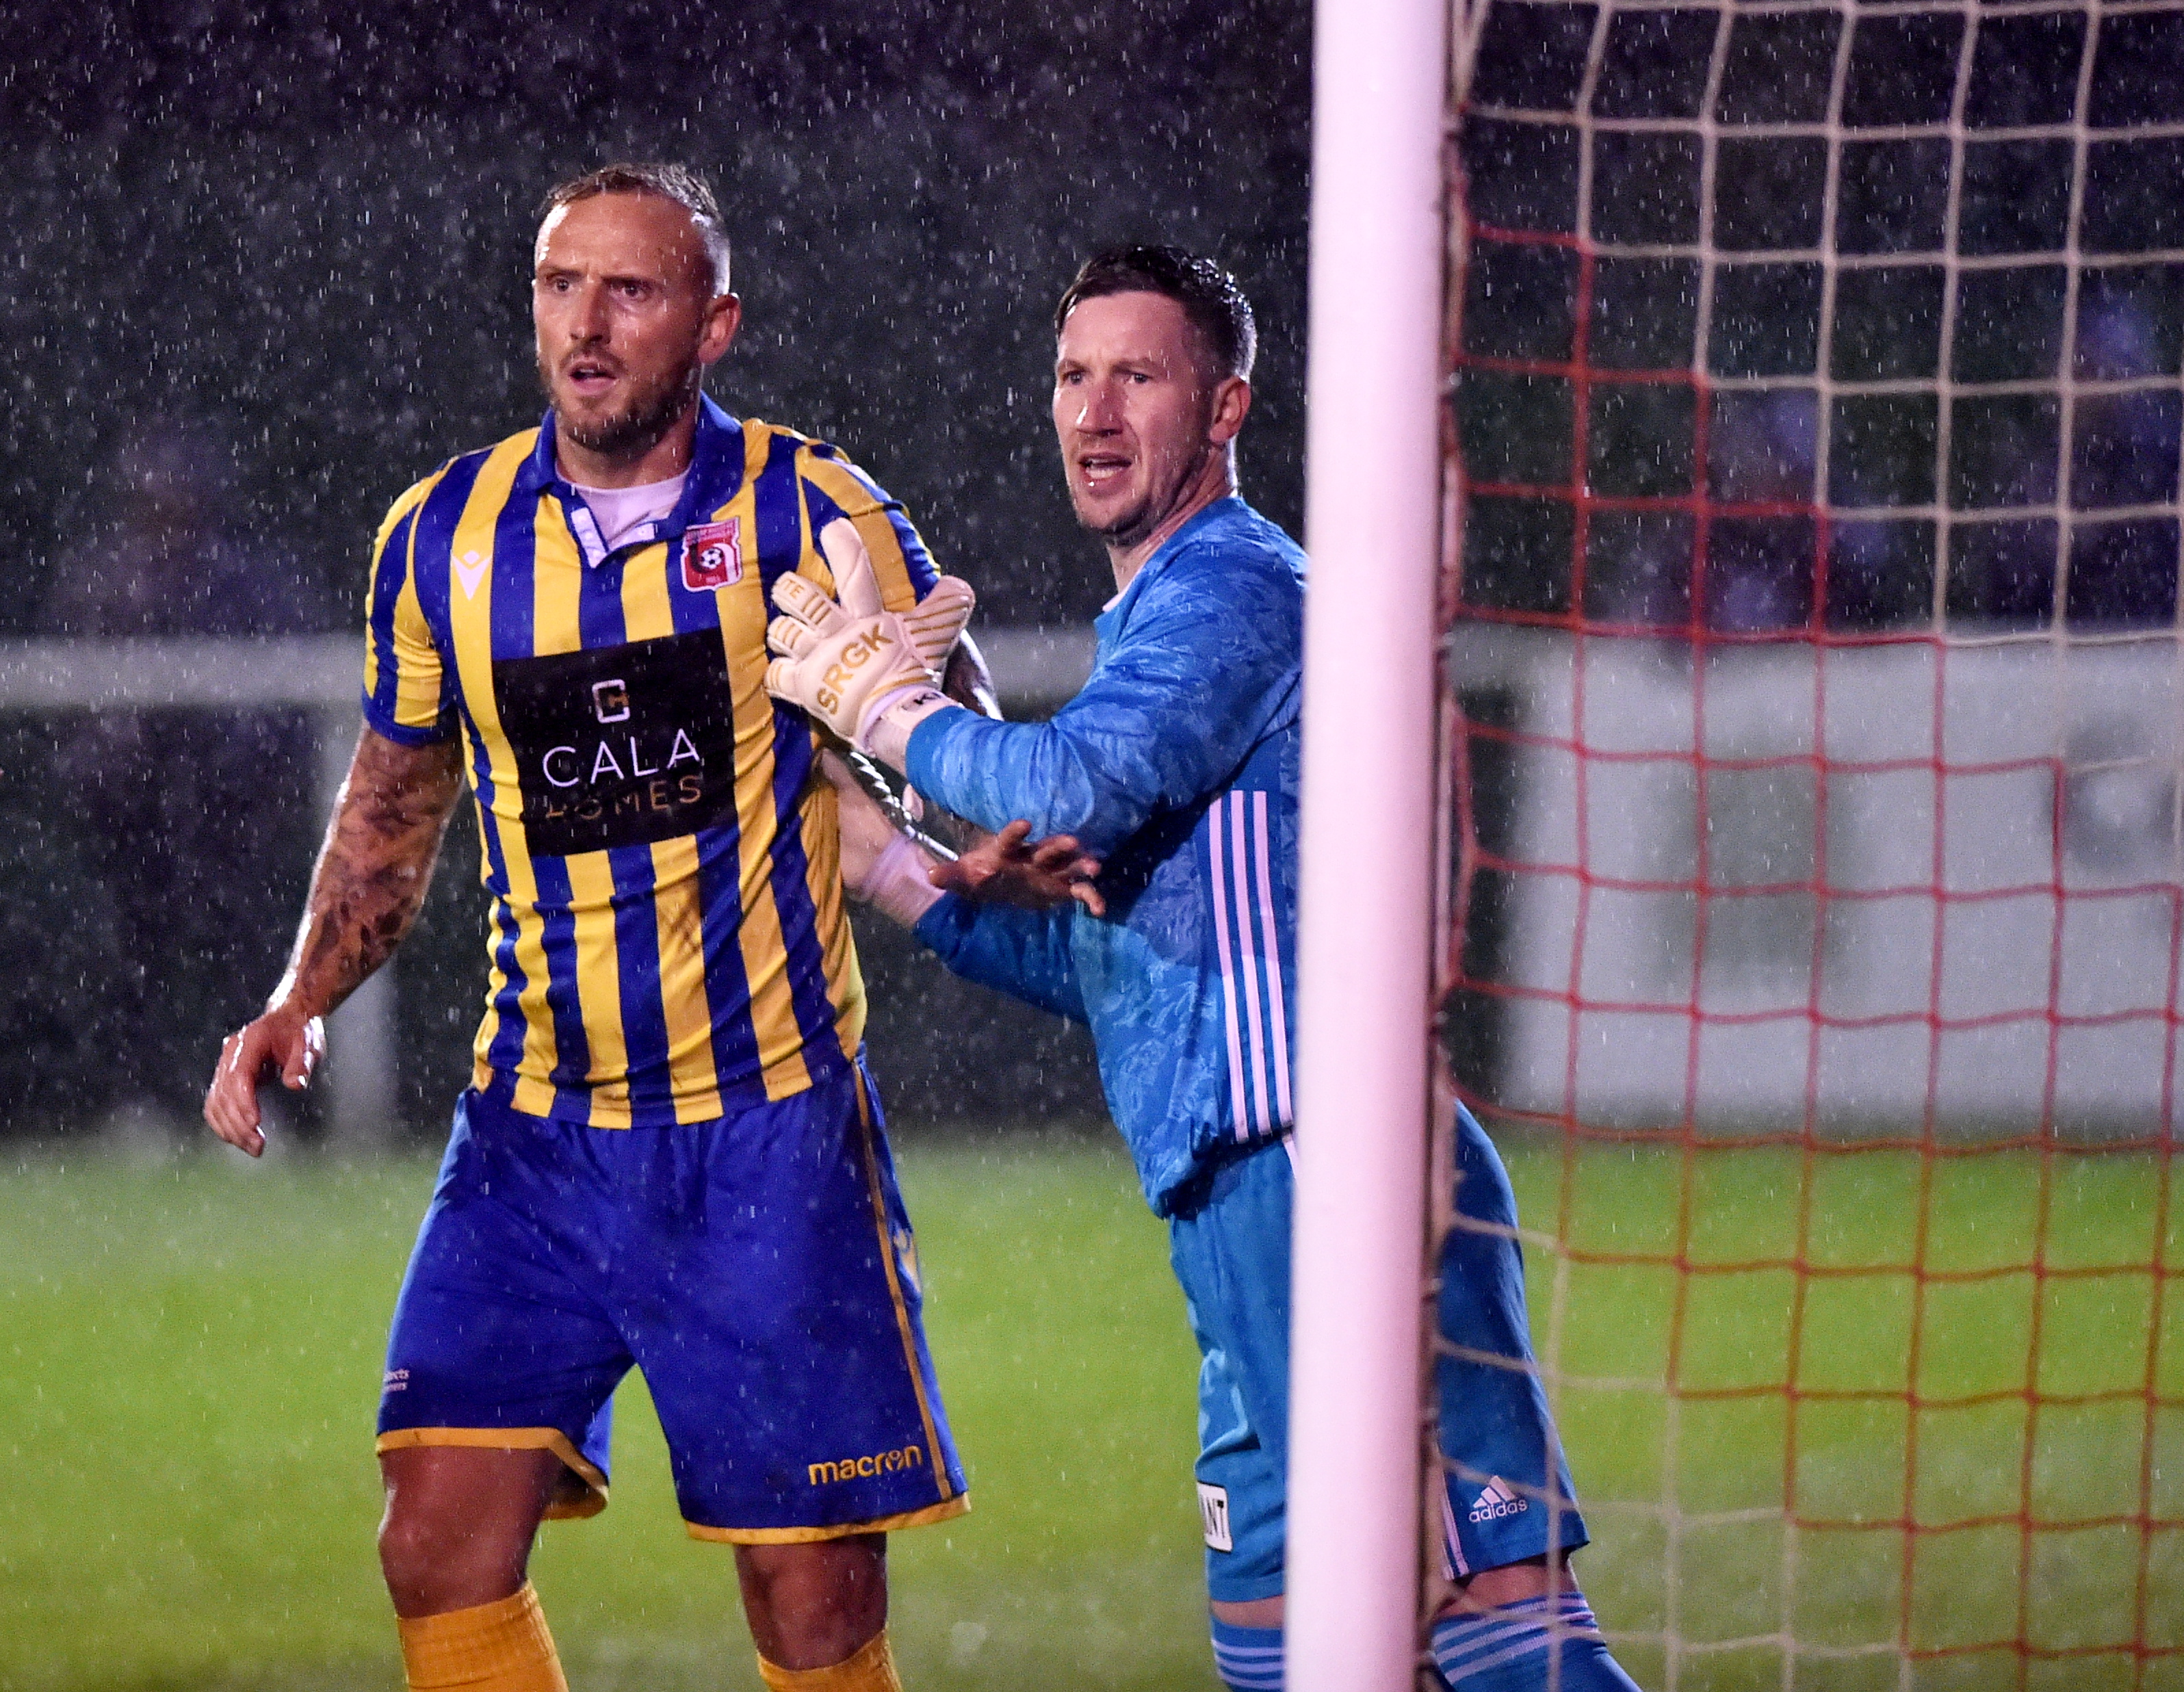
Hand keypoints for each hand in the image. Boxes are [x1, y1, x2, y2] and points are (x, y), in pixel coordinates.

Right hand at [203, 1003, 324, 1156]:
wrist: (289, 1018)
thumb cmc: (299, 1031)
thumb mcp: (309, 1043)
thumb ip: (302, 1063)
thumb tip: (295, 1085)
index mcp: (249, 1043)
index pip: (238, 1078)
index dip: (244, 1103)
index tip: (255, 1125)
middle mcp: (230, 1055)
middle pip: (224, 1095)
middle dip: (239, 1124)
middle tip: (258, 1147)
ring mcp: (224, 1066)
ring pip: (215, 1103)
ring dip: (229, 1129)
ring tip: (252, 1148)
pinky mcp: (225, 1078)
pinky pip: (215, 1104)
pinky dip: (222, 1123)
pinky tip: (237, 1138)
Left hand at [765, 519, 974, 749]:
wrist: (897, 719)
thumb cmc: (916, 678)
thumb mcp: (935, 639)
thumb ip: (945, 609)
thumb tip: (957, 584)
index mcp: (868, 619)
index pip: (856, 575)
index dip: (844, 550)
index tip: (833, 528)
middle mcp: (837, 634)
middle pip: (802, 599)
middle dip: (790, 590)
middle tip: (788, 587)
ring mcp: (817, 660)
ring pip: (784, 632)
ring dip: (782, 630)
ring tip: (784, 630)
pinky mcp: (804, 687)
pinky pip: (777, 673)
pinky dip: (777, 671)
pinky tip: (781, 670)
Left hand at [931, 820, 1105, 916]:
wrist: (998, 883)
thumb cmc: (980, 875)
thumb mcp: (964, 877)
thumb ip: (950, 876)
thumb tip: (930, 876)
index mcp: (1007, 852)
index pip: (1009, 839)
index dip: (1015, 832)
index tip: (1025, 824)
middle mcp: (1031, 857)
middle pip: (1046, 849)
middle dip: (1059, 846)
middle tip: (1073, 843)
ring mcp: (1049, 871)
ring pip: (1068, 865)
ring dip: (1081, 865)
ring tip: (1094, 868)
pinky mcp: (1061, 888)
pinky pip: (1079, 891)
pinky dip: (1091, 898)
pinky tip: (1099, 910)